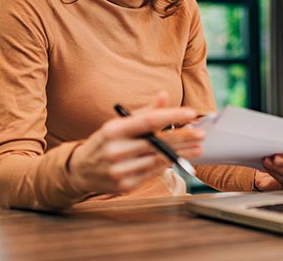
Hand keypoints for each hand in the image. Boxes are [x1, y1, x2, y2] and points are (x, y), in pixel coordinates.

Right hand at [68, 94, 204, 194]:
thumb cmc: (105, 141)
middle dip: (183, 137)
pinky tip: (180, 158)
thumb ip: (145, 112)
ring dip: (181, 153)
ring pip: (158, 159)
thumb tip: (165, 96)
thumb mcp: (120, 123)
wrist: (81, 170)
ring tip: (197, 147)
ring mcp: (119, 170)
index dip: (171, 116)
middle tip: (200, 134)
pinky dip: (167, 164)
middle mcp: (115, 150)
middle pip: (157, 142)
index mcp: (114, 130)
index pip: (148, 121)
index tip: (190, 113)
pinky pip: (152, 173)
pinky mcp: (125, 185)